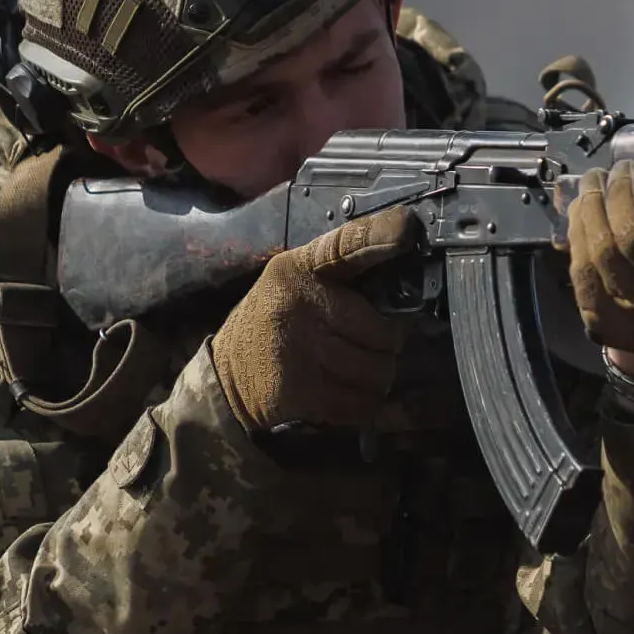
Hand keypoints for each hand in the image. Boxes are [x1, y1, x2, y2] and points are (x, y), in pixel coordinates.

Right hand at [212, 209, 422, 433]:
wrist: (226, 374)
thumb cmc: (279, 324)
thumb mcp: (297, 287)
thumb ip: (343, 283)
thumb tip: (407, 298)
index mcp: (300, 268)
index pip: (345, 245)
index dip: (378, 236)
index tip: (405, 228)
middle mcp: (299, 302)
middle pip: (383, 333)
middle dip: (385, 347)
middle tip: (367, 348)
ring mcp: (299, 347)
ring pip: (378, 371)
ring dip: (377, 379)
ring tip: (354, 372)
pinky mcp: (300, 389)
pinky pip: (361, 404)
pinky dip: (364, 405)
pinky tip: (345, 395)